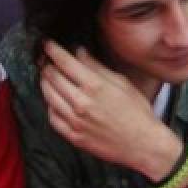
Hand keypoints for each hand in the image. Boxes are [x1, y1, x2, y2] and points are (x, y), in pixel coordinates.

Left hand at [39, 41, 183, 180]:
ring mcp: (75, 121)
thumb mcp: (121, 82)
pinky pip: (52, 118)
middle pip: (52, 78)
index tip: (47, 44)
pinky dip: (50, 106)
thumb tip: (80, 53)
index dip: (52, 50)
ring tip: (47, 77)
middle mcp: (81, 103)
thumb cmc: (137, 112)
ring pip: (48, 97)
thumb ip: (97, 67)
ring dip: (45, 83)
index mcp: (95, 86)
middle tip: (45, 59)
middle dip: (46, 65)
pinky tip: (54, 101)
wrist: (142, 143)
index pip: (64, 62)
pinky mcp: (73, 137)